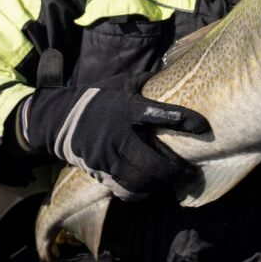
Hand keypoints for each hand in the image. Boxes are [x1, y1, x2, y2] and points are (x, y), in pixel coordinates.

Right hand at [21, 72, 209, 199]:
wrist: (58, 119)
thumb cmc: (98, 98)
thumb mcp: (120, 84)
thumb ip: (145, 81)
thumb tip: (174, 69)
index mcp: (125, 109)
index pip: (157, 113)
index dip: (181, 119)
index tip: (202, 126)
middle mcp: (117, 135)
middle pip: (151, 160)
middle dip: (175, 169)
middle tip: (189, 171)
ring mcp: (107, 155)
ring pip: (139, 179)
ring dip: (160, 183)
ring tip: (174, 181)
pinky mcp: (100, 170)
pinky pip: (124, 189)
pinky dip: (140, 192)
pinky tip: (151, 188)